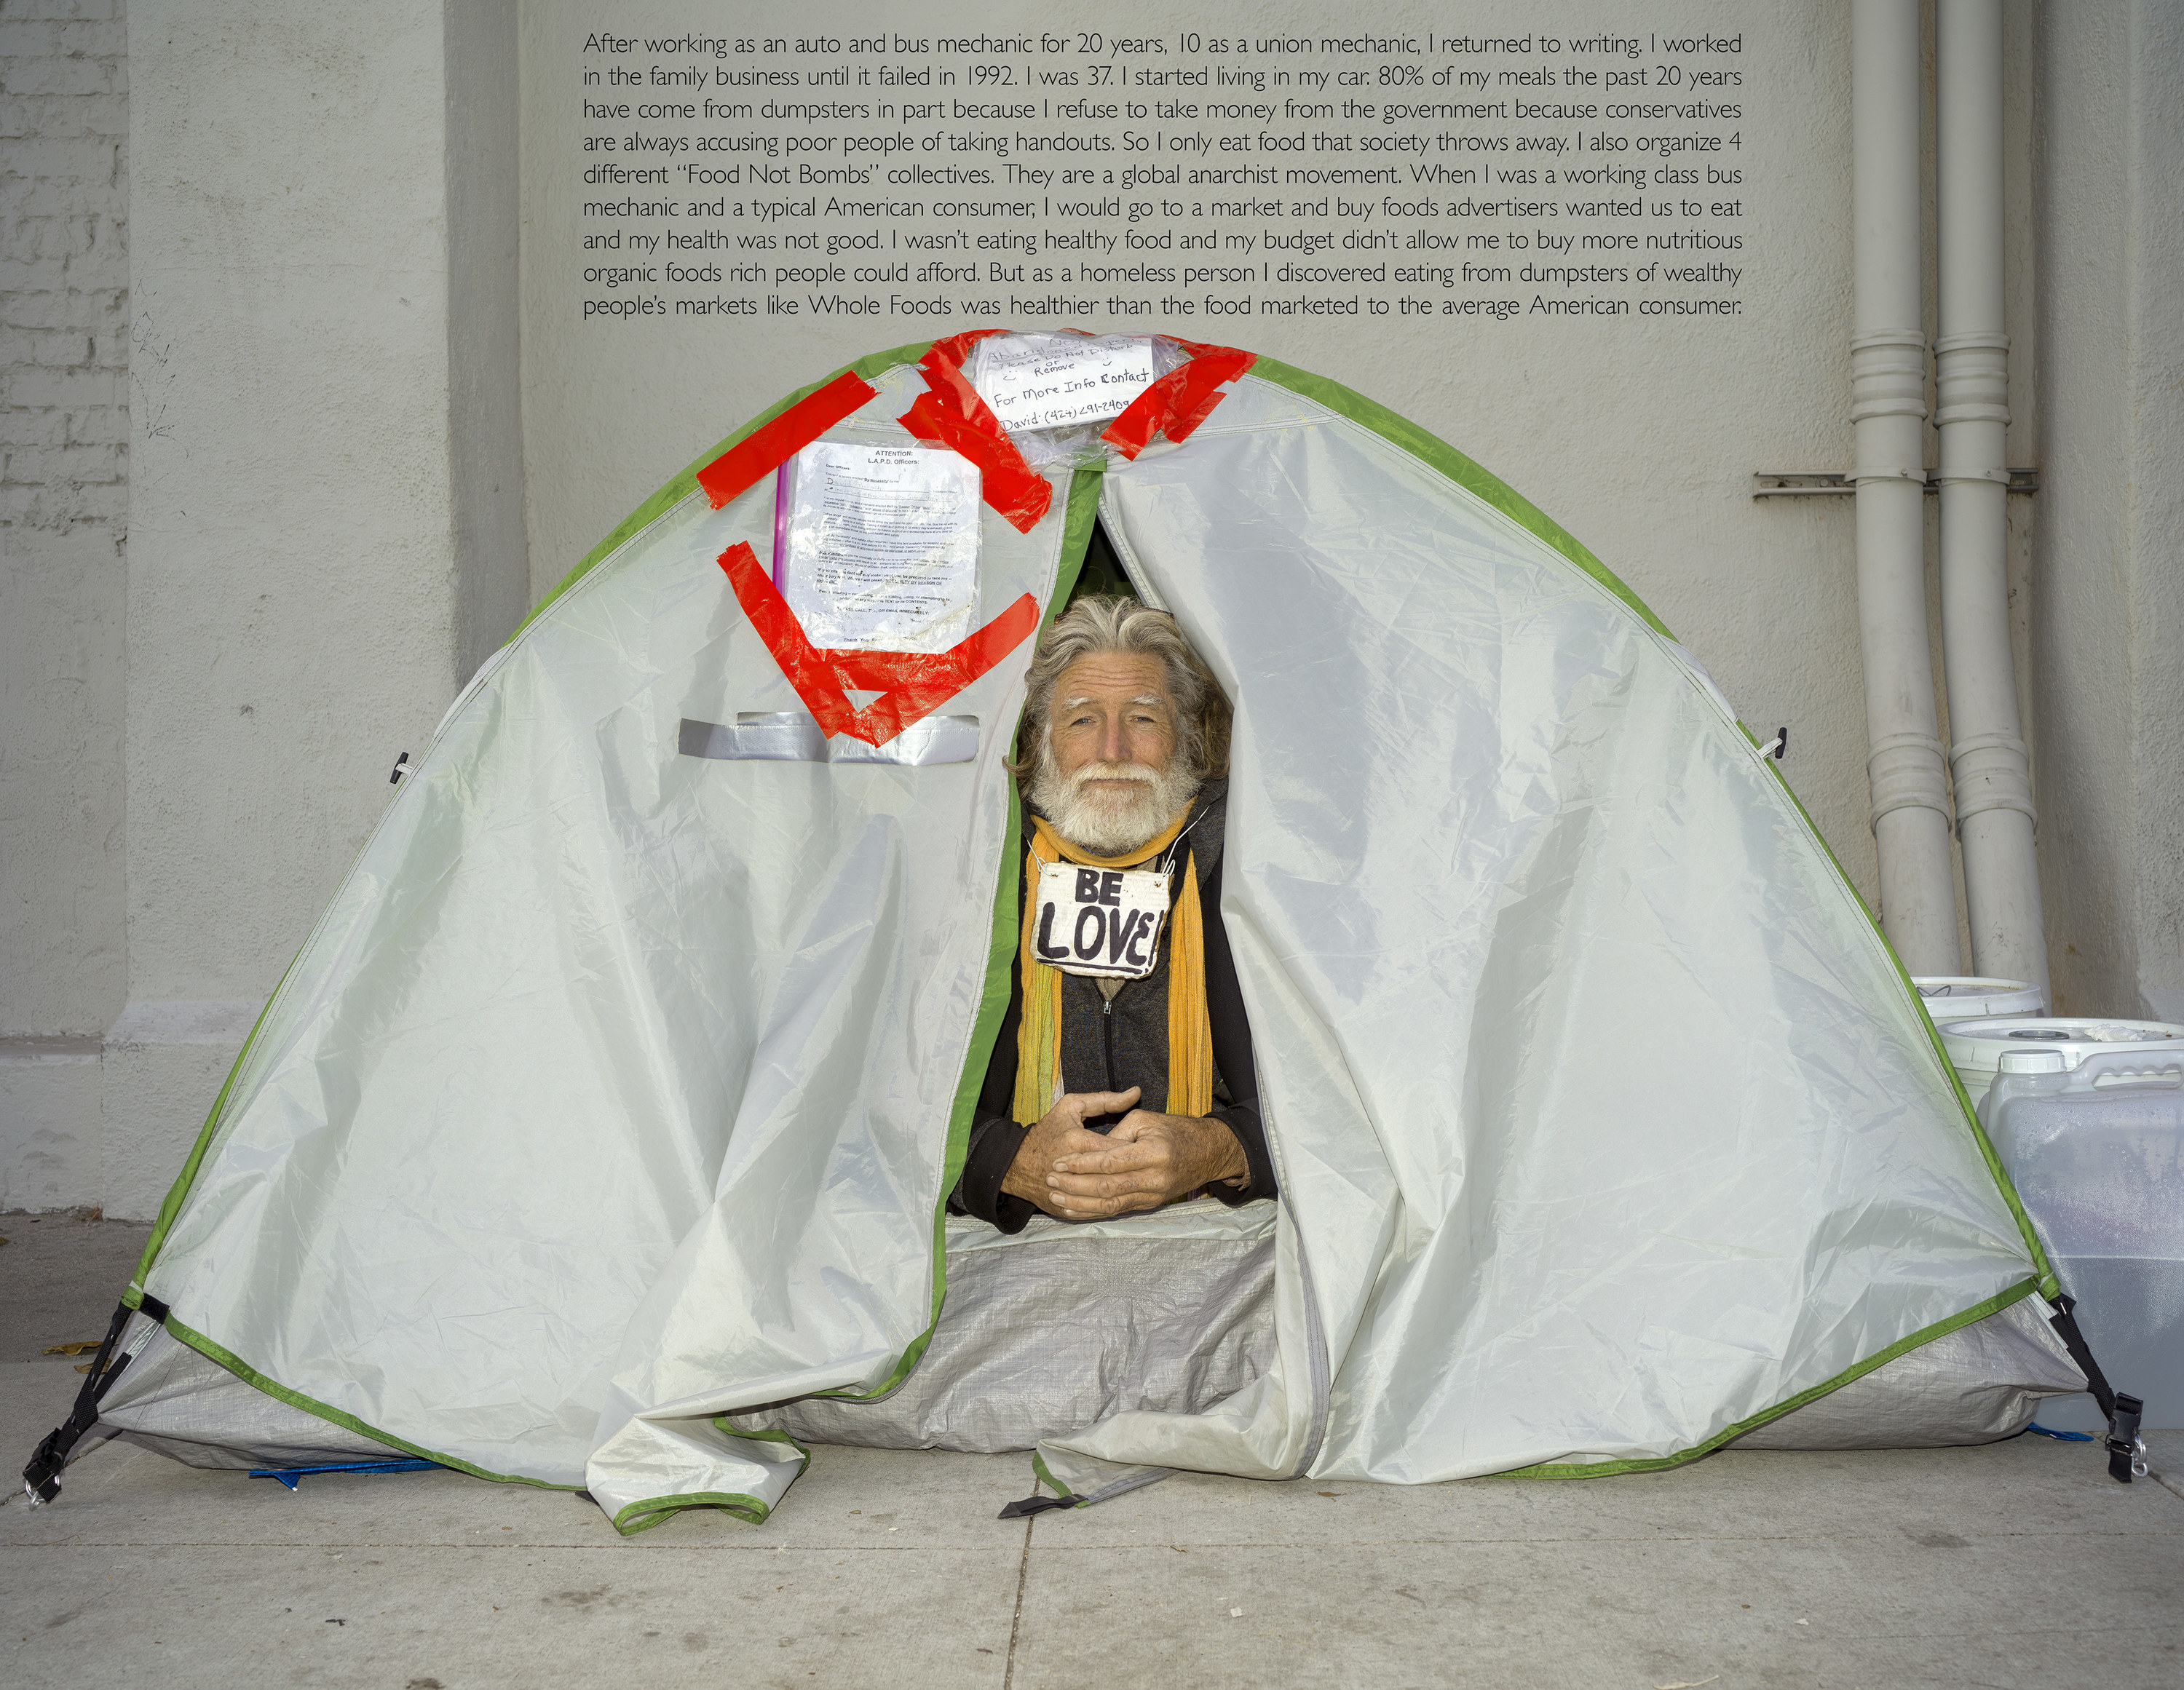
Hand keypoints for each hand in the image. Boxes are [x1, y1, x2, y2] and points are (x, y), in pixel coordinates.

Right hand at [1001, 1089, 1143, 1216]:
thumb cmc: (1047, 1131)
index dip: (1136, 1150)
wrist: (1016, 1163)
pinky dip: (1108, 1205)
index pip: (1119, 1149)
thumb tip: (1136, 1092)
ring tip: (1135, 1182)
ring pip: (1107, 1197)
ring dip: (1124, 1191)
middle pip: (1115, 1175)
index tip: (1144, 1148)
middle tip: (1144, 1167)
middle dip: (1133, 1172)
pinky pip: (1093, 1210)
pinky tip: (1119, 1197)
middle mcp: (1074, 1168)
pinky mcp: (1065, 1209)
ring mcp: (1069, 1192)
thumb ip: (1105, 1100)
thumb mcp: (1072, 1106)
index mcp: (1078, 1141)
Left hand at [1039, 1099, 1248, 1220]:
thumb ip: (1117, 1132)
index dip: (1082, 1164)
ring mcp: (1154, 1195)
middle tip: (1051, 1180)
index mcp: (1154, 1152)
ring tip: (1056, 1197)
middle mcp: (1155, 1178)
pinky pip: (1118, 1211)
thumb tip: (1092, 1147)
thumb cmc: (1175, 1130)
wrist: (1209, 1153)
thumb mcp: (1146, 1120)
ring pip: (1110, 1204)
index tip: (1060, 1162)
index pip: (1111, 1162)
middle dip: (1075, 1185)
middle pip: (1108, 1187)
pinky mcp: (1151, 1204)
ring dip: (1080, 1203)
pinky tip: (1074, 1210)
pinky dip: (1093, 1212)